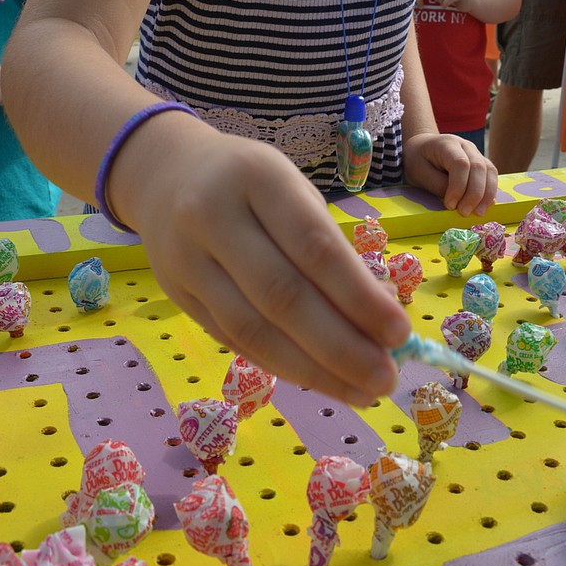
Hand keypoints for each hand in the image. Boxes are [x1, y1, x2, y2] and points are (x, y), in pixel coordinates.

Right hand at [118, 128, 411, 406]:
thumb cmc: (250, 182)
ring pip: (254, 330)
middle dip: (341, 347)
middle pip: (283, 296)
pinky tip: (319, 380)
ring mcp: (188, 259)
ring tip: (361, 392)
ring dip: (314, 371)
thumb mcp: (294, 189)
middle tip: (386, 379)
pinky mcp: (177, 295)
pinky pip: (234, 340)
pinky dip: (281, 365)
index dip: (359, 296)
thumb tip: (378, 317)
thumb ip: (331, 246)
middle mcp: (214, 216)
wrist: (165, 173)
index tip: (400, 333)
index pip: (314, 246)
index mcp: (259, 178)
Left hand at [402, 132, 496, 216]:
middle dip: (474, 193)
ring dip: (486, 194)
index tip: (449, 205)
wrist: (421, 147)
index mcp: (447, 144)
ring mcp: (476, 153)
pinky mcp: (481, 163)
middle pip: (479, 167)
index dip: (458, 186)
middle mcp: (466, 146)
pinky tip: (484, 206)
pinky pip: (491, 176)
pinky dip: (489, 192)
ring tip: (478, 213)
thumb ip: (439, 185)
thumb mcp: (420, 173)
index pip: (460, 164)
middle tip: (464, 213)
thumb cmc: (418, 160)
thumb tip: (458, 201)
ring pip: (490, 171)